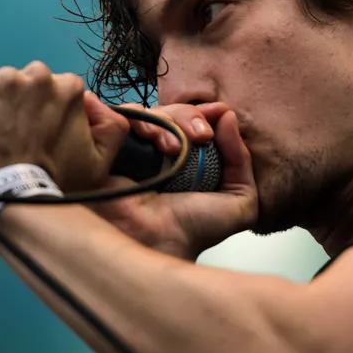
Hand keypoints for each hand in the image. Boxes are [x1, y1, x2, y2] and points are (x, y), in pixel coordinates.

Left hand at [0, 61, 128, 191]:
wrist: (10, 197)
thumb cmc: (54, 182)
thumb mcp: (101, 161)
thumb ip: (112, 127)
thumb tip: (92, 103)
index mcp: (66, 87)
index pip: (50, 87)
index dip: (39, 110)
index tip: (30, 131)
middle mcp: (33, 75)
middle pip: (17, 83)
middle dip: (11, 104)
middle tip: (6, 136)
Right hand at [82, 100, 257, 260]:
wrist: (158, 242)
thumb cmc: (194, 230)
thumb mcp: (239, 202)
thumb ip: (241, 160)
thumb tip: (228, 117)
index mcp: (191, 159)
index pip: (199, 120)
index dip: (209, 113)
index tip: (219, 116)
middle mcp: (162, 150)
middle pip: (176, 111)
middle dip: (191, 115)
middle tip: (201, 135)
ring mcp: (135, 147)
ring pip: (152, 111)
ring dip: (170, 121)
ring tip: (174, 148)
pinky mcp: (111, 144)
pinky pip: (124, 114)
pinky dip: (142, 120)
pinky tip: (154, 143)